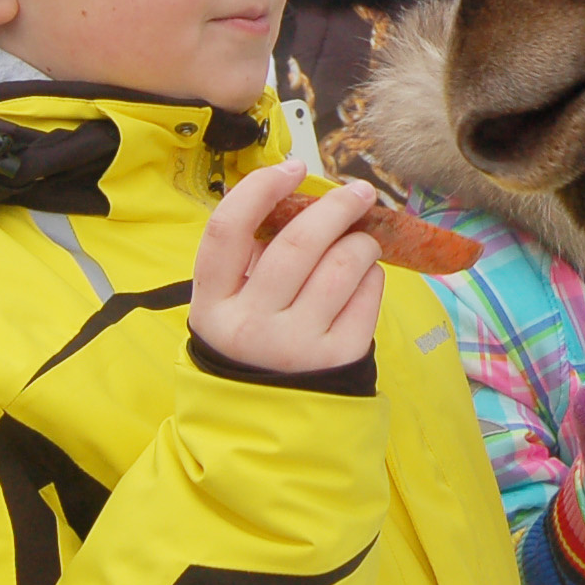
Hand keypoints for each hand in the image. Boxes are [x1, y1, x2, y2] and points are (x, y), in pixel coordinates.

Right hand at [190, 163, 384, 373]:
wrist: (273, 417)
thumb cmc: (255, 338)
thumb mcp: (231, 303)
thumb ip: (251, 256)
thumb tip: (301, 200)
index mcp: (212, 305)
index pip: (227, 230)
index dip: (260, 188)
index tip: (294, 167)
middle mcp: (250, 326)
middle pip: (298, 242)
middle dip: (337, 206)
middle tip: (359, 193)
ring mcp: (295, 345)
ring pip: (344, 264)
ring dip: (361, 243)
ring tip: (360, 245)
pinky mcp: (338, 358)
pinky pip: (369, 293)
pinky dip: (372, 276)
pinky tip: (361, 281)